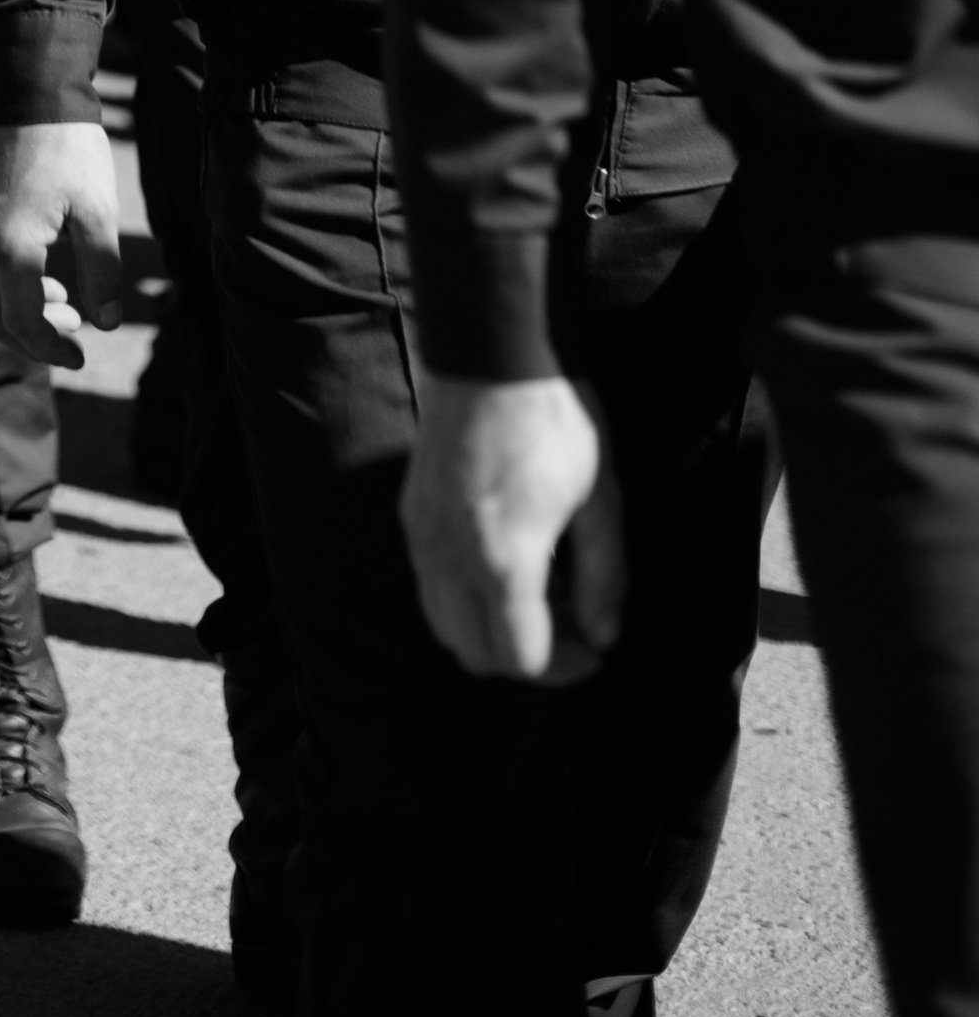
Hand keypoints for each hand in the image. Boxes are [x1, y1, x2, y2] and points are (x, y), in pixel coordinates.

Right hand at [0, 122, 127, 372]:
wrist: (30, 94)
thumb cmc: (69, 149)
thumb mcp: (98, 211)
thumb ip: (102, 270)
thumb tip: (105, 324)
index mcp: (12, 246)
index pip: (24, 322)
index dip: (53, 347)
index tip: (83, 356)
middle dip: (35, 338)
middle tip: (76, 333)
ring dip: (22, 314)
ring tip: (69, 304)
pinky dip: (12, 289)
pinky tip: (48, 275)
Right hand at [401, 372, 623, 683]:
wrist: (491, 349)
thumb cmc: (555, 419)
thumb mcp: (602, 500)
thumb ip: (605, 579)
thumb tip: (603, 635)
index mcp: (504, 559)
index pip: (523, 661)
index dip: (566, 668)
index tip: (595, 645)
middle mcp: (450, 556)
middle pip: (477, 655)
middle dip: (528, 654)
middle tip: (569, 620)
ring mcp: (422, 534)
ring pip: (445, 625)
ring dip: (490, 629)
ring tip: (537, 591)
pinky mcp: (410, 512)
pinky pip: (429, 585)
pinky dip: (463, 597)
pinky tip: (502, 559)